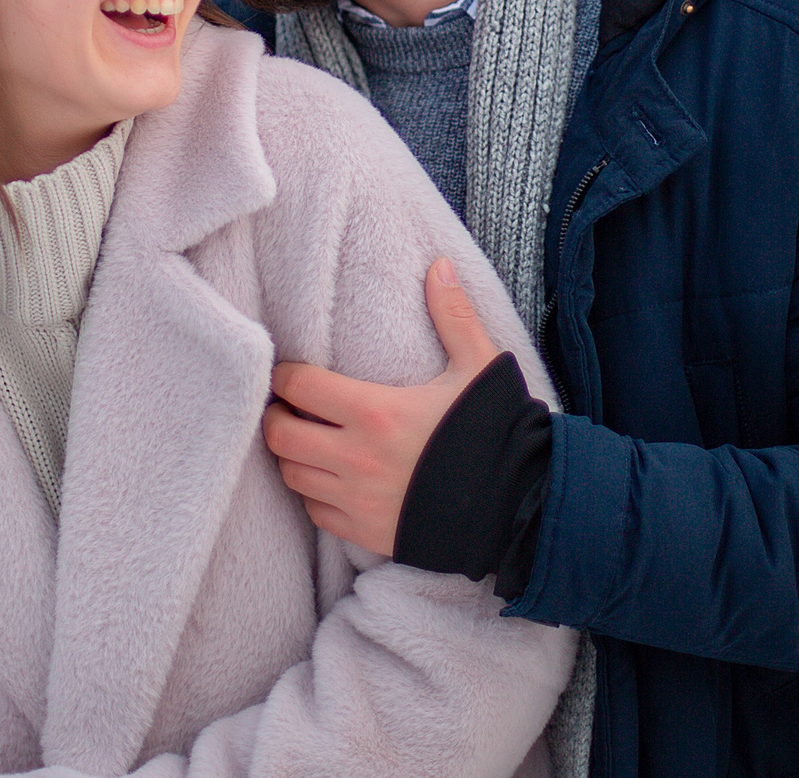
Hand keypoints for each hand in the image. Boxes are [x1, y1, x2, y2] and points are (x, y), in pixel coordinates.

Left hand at [261, 258, 501, 554]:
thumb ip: (452, 316)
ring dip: (294, 454)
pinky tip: (332, 477)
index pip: (298, 386)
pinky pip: (315, 511)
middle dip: (278, 416)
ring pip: (292, 474)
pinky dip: (314, 493)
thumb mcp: (478, 368)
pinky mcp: (364, 533)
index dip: (286, 375)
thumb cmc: (498, 432)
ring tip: (310, 438)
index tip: (293, 372)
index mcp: (375, 412)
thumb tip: (439, 265)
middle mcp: (356, 458)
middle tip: (291, 406)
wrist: (520, 507)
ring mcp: (357, 500)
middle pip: (280, 434)